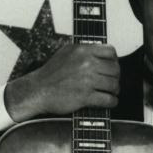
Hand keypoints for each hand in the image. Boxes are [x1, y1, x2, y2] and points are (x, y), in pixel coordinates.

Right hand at [5, 44, 119, 120]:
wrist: (37, 90)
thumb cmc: (51, 74)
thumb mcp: (66, 53)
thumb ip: (85, 51)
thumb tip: (103, 53)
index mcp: (82, 50)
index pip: (110, 51)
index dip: (114, 60)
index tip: (112, 67)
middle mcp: (86, 63)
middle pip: (115, 69)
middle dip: (115, 77)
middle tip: (112, 82)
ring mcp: (87, 79)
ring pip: (114, 84)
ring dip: (114, 90)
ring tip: (110, 92)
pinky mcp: (85, 96)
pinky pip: (108, 99)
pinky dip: (112, 102)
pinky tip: (109, 101)